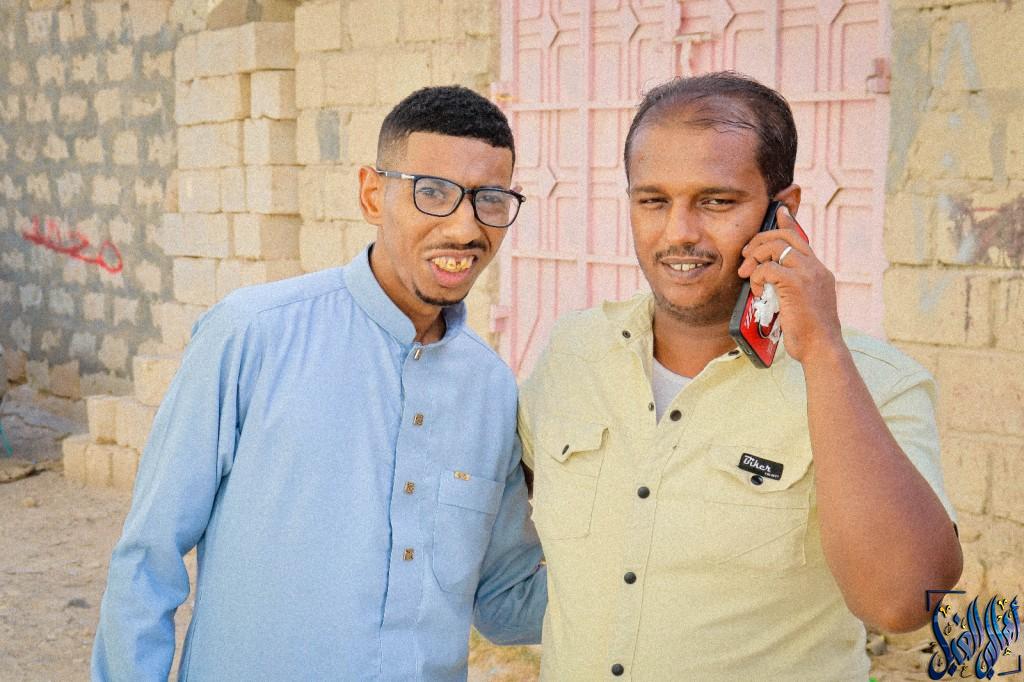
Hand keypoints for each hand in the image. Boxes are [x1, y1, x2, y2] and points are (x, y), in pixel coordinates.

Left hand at [736, 205, 843, 363]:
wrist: (821, 349)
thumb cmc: (809, 334)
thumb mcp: (803, 304)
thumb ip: (792, 287)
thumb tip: (770, 281)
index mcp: (819, 271)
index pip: (801, 238)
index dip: (788, 222)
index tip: (778, 211)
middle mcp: (816, 268)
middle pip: (785, 236)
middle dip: (760, 241)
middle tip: (745, 256)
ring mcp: (808, 274)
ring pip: (775, 247)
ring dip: (755, 259)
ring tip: (747, 276)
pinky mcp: (796, 284)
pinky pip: (768, 269)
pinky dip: (756, 278)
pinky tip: (756, 292)